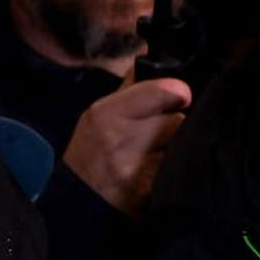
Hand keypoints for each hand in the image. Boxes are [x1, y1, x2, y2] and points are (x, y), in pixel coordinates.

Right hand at [61, 73, 191, 214]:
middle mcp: (121, 141)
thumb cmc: (91, 152)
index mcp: (107, 114)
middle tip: (159, 136)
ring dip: (178, 150)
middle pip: (178, 121)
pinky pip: (180, 173)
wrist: (77, 203)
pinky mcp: (151, 195)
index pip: (164, 91)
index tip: (180, 98)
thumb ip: (131, 88)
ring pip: (183, 147)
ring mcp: (137, 171)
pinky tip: (159, 175)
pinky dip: (176, 173)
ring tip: (157, 156)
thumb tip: (156, 55)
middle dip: (175, 127)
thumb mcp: (100, 114)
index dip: (178, 93)